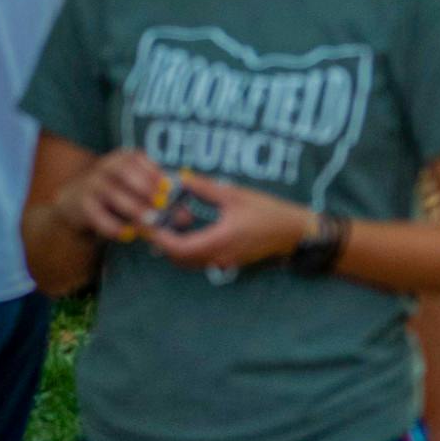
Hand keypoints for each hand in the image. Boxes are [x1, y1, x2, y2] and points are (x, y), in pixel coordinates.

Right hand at [51, 148, 167, 242]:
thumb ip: (161, 202)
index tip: (169, 189)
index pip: (138, 159)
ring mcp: (91, 184)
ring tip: (149, 222)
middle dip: (145, 189)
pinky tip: (128, 235)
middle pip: (125, 173)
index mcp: (122, 157)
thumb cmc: (116, 195)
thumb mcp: (137, 193)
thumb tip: (187, 217)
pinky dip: (114, 226)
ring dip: (133, 209)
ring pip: (113, 194)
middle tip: (161, 206)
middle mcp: (105, 166)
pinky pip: (98, 216)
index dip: (154, 173)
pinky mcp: (80, 205)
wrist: (75, 204)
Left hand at [141, 174, 309, 276]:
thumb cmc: (266, 210)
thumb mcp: (235, 194)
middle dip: (162, 243)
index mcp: (217, 241)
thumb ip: (206, 189)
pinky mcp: (227, 262)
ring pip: (188, 261)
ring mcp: (222, 262)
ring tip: (168, 224)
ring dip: (174, 247)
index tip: (147, 224)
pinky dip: (188, 248)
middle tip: (153, 223)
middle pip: (179, 258)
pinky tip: (190, 229)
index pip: (177, 247)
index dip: (159, 238)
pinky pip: (200, 260)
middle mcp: (216, 257)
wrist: (292, 231)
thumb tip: (181, 178)